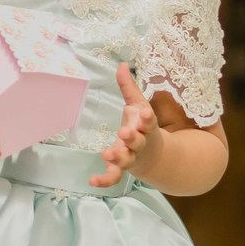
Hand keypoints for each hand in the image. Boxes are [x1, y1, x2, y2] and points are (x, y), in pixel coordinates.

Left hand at [94, 63, 163, 186]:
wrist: (153, 155)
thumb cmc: (142, 125)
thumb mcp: (138, 106)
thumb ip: (129, 87)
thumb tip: (121, 64)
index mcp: (146, 127)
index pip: (149, 122)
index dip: (147, 119)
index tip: (145, 114)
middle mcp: (140, 144)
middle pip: (137, 142)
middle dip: (132, 138)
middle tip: (125, 133)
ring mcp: (131, 158)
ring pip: (126, 161)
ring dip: (118, 158)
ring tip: (107, 155)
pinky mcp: (121, 168)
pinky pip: (113, 177)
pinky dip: (104, 181)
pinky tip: (91, 181)